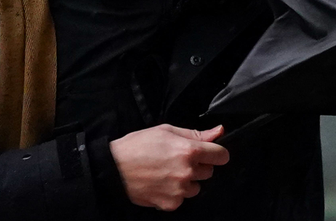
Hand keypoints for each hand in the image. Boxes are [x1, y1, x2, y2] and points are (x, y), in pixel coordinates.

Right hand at [109, 124, 229, 210]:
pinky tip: (160, 184)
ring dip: (187, 182)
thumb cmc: (137, 146)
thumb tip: (219, 131)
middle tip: (178, 160)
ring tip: (167, 172)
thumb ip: (195, 133)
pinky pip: (181, 199)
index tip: (209, 153)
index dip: (216, 153)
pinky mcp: (170, 204)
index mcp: (189, 150)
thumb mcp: (166, 131)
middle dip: (198, 166)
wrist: (113, 168)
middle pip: (209, 172)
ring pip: (196, 187)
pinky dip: (174, 194)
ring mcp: (179, 190)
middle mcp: (187, 172)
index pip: (221, 155)